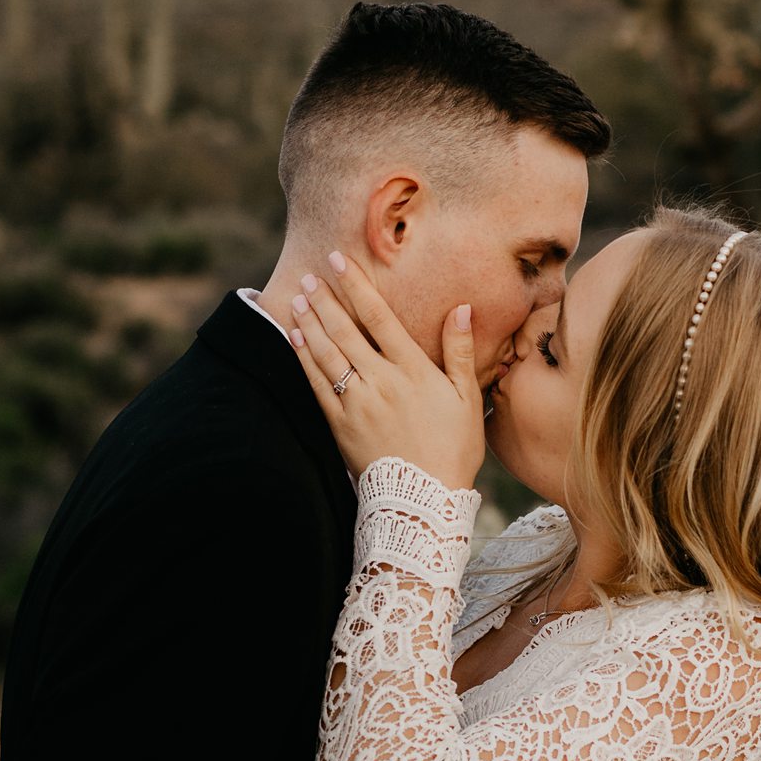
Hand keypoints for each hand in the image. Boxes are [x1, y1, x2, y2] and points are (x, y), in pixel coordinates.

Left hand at [287, 251, 484, 489]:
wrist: (424, 499)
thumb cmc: (453, 449)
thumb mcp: (467, 399)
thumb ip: (460, 352)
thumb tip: (462, 309)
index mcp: (413, 370)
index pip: (379, 317)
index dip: (356, 286)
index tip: (337, 261)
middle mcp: (381, 380)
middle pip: (346, 330)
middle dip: (324, 299)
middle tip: (308, 275)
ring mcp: (357, 402)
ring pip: (327, 353)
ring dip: (310, 322)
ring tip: (297, 298)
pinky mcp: (340, 425)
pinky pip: (317, 385)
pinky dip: (303, 359)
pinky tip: (294, 339)